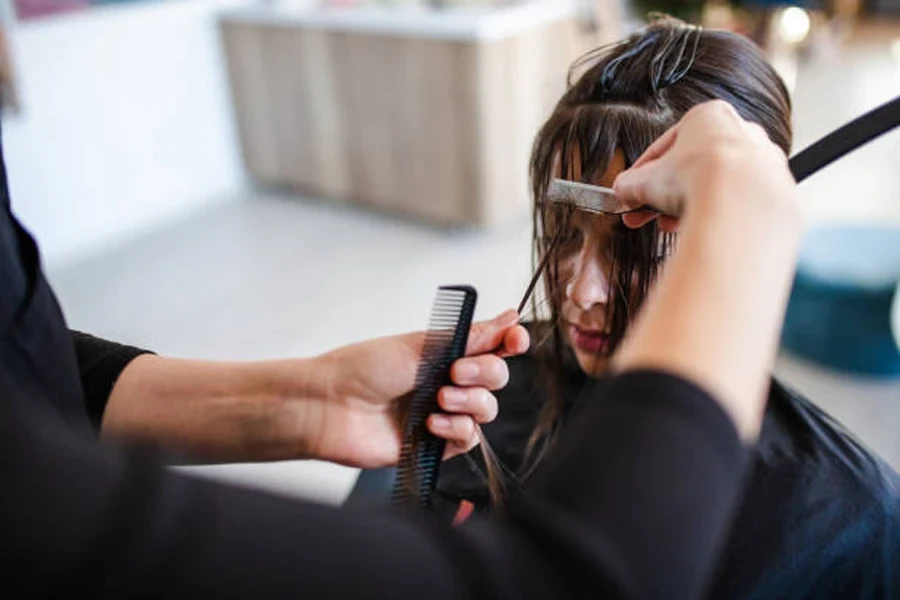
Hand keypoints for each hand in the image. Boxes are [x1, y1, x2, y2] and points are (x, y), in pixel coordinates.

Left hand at [311, 310, 529, 468]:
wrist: (333, 407)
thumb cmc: (364, 368)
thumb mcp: (422, 344)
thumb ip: (471, 336)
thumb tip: (508, 317)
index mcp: (445, 352)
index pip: (493, 346)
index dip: (510, 342)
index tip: (514, 340)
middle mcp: (448, 380)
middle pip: (497, 377)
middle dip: (485, 373)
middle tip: (454, 372)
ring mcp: (444, 412)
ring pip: (487, 409)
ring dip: (468, 402)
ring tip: (438, 399)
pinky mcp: (437, 443)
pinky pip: (469, 438)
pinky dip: (455, 428)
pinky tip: (430, 424)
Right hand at [613, 100, 793, 231]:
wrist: (740, 203)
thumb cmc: (695, 178)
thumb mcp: (645, 181)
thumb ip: (630, 184)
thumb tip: (621, 192)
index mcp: (709, 116)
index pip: (667, 146)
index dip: (644, 174)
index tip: (633, 193)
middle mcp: (743, 131)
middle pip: (695, 167)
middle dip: (668, 195)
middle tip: (649, 216)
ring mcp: (765, 161)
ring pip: (720, 186)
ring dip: (693, 206)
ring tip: (673, 227)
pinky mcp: (778, 189)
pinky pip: (742, 203)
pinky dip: (721, 215)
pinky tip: (703, 229)